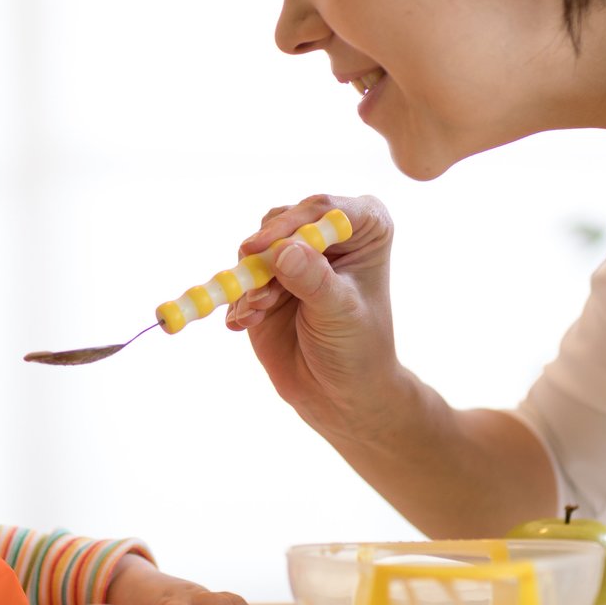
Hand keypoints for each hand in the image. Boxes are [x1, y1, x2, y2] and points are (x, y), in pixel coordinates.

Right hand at [225, 194, 406, 440]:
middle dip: (266, 257)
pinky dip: (240, 299)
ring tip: (261, 312)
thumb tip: (283, 249)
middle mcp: (329, 234)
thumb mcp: (340, 313)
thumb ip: (313, 280)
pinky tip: (248, 324)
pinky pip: (241, 275)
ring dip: (252, 280)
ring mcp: (296, 255)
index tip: (260, 248)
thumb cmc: (356, 350)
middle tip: (261, 295)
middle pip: (283, 221)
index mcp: (364, 228)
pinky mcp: (268, 279)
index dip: (290, 224)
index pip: (324, 210)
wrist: (337, 394)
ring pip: (257, 246)